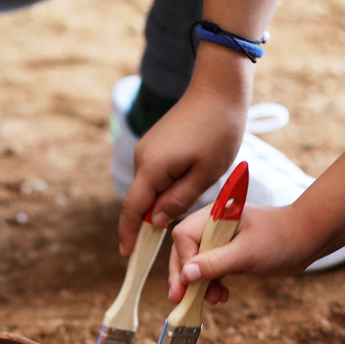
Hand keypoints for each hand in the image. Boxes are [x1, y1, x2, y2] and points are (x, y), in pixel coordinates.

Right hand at [118, 80, 246, 256]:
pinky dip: (164, 186)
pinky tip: (186, 184)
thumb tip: (156, 221)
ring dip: (161, 201)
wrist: (218, 90)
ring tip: (187, 205)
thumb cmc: (218, 131)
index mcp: (153, 168)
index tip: (126, 253)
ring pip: (149, 186)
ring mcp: (147, 148)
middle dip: (148, 221)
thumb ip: (179, 200)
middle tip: (166, 241)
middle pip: (139, 199)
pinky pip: (154, 173)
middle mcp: (143, 158)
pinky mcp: (155, 143)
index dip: (128, 233)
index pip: (133, 209)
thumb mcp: (206, 174)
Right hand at [165, 202, 335, 303]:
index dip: (183, 262)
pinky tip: (220, 296)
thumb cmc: (282, 238)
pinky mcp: (228, 253)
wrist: (309, 238)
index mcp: (214, 216)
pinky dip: (211, 285)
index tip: (185, 285)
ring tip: (212, 300)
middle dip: (185, 277)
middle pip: (185, 252)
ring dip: (199, 285)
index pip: (184, 237)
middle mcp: (213, 226)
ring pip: (196, 264)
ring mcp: (220, 240)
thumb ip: (216, 263)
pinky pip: (210, 270)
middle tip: (181, 300)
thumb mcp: (247, 253)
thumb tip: (185, 275)